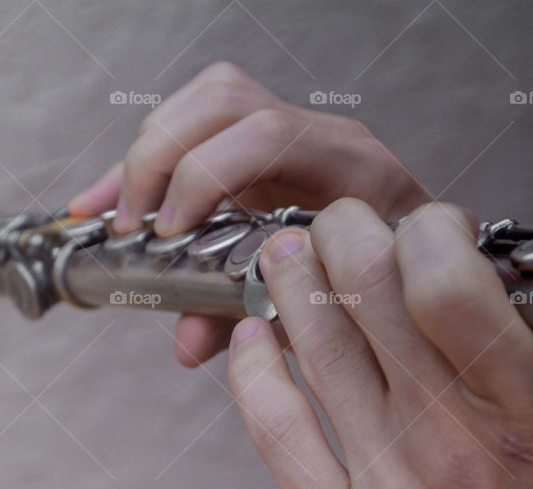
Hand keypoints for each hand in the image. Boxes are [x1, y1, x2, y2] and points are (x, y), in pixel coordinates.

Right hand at [68, 61, 427, 366]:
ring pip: (208, 101)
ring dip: (149, 152)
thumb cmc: (388, 286)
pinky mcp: (263, 144)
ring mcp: (294, 133)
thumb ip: (260, 321)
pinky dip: (148, 161)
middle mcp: (322, 138)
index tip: (168, 232)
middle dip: (161, 159)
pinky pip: (200, 125)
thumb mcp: (332, 310)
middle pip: (226, 101)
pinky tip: (113, 196)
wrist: (420, 267)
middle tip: (135, 226)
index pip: (268, 136)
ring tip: (120, 212)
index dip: (206, 176)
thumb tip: (185, 345)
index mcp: (353, 168)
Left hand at [227, 200, 532, 488]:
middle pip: (364, 292)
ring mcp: (383, 485)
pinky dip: (254, 368)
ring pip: (312, 344)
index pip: (449, 281)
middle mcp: (449, 438)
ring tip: (287, 259)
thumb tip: (532, 337)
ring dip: (290, 283)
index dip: (427, 232)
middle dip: (343, 234)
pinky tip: (255, 342)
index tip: (428, 229)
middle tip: (341, 225)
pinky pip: (272, 426)